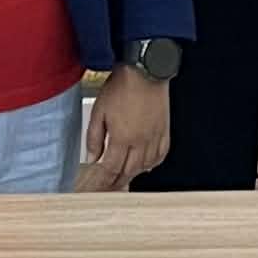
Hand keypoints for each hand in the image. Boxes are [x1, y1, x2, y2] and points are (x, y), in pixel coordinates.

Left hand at [75, 65, 170, 187]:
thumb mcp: (99, 111)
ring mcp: (155, 136)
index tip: (98, 187)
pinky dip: (152, 163)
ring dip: (134, 174)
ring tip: (125, 177)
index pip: (111, 168)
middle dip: (117, 182)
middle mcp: (141, 141)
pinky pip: (161, 154)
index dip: (103, 181)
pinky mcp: (165, 130)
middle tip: (109, 187)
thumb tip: (92, 157)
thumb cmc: (122, 86)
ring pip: (146, 166)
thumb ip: (94, 137)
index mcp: (122, 138)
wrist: (145, 70)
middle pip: (129, 171)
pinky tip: (146, 165)